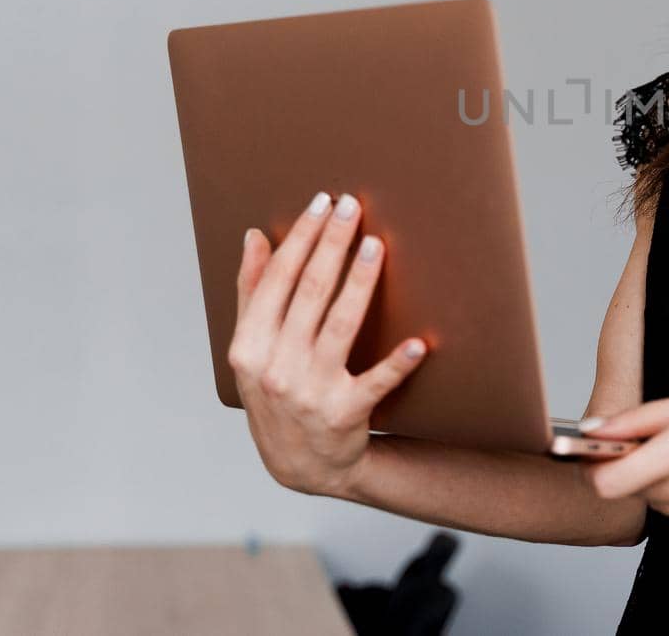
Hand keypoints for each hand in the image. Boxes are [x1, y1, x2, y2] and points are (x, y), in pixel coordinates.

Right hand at [226, 190, 427, 496]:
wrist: (301, 467)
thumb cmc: (276, 395)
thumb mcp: (251, 350)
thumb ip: (251, 292)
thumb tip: (253, 236)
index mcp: (248, 347)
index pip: (277, 280)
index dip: (299, 238)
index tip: (320, 202)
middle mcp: (276, 367)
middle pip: (309, 293)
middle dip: (330, 244)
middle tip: (351, 206)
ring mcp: (311, 391)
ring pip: (340, 325)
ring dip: (359, 283)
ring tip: (376, 245)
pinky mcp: (347, 414)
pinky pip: (377, 382)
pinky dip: (398, 365)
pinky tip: (419, 343)